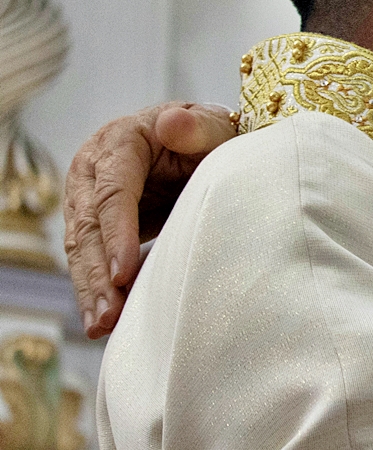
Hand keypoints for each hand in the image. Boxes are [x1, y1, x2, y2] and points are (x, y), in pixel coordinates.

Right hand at [63, 102, 236, 337]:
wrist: (200, 141)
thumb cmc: (208, 134)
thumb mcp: (211, 125)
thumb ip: (198, 126)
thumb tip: (173, 123)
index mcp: (119, 142)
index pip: (113, 193)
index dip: (118, 233)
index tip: (124, 272)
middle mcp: (93, 170)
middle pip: (89, 227)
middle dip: (98, 274)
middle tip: (110, 315)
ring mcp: (89, 198)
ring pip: (83, 248)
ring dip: (91, 289)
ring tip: (103, 326)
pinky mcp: (96, 224)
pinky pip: (92, 259)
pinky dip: (98, 289)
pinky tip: (105, 321)